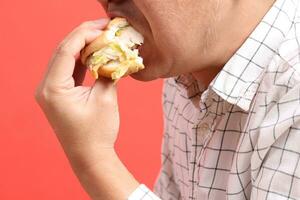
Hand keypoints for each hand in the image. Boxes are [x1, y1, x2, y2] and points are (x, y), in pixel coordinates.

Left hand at [35, 19, 139, 198]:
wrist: (90, 157)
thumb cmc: (97, 132)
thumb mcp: (105, 98)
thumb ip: (106, 72)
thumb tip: (112, 55)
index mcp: (53, 88)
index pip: (65, 51)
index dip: (84, 35)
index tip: (103, 29)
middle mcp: (46, 87)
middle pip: (63, 52)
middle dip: (83, 36)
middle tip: (103, 27)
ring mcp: (51, 91)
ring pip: (65, 59)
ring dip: (83, 47)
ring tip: (101, 36)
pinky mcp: (59, 94)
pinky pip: (69, 70)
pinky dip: (81, 60)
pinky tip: (95, 52)